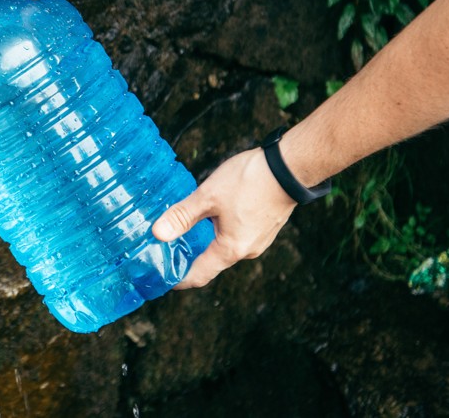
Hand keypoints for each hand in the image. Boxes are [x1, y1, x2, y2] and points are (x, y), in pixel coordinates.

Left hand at [152, 148, 297, 288]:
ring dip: (205, 244)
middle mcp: (247, 251)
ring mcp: (259, 240)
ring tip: (183, 233)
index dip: (179, 279)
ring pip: (224, 248)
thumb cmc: (249, 181)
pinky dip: (219, 233)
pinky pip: (236, 237)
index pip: (200, 275)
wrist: (290, 168)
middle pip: (212, 263)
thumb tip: (158, 234)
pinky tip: (208, 219)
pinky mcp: (264, 227)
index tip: (162, 278)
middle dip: (189, 259)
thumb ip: (182, 216)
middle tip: (166, 251)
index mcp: (231, 249)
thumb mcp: (208, 197)